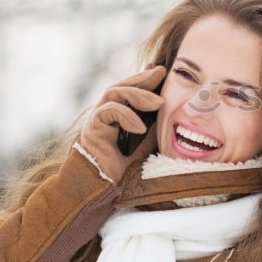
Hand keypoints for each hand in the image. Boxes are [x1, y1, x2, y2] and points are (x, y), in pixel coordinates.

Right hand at [78, 65, 165, 182]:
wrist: (101, 190)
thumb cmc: (120, 173)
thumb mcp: (144, 147)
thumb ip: (152, 132)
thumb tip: (168, 118)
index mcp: (116, 117)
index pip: (129, 91)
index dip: (143, 79)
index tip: (160, 71)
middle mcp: (104, 114)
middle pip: (121, 86)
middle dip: (141, 78)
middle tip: (160, 72)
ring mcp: (97, 120)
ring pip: (114, 92)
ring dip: (138, 94)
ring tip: (159, 103)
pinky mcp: (93, 128)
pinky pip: (109, 111)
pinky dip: (127, 116)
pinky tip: (140, 128)